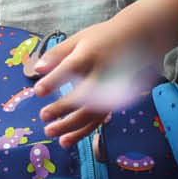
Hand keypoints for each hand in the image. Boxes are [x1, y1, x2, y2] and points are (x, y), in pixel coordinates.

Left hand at [25, 14, 153, 147]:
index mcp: (91, 54)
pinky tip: (66, 139)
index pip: (72, 68)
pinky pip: (98, 120)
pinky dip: (82, 132)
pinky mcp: (114, 101)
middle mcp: (103, 73)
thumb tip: (36, 69)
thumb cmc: (103, 39)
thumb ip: (57, 54)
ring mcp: (112, 90)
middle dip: (63, 108)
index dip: (55, 81)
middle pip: (85, 95)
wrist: (140, 40)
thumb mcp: (79, 39)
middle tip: (43, 117)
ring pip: (92, 113)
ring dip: (71, 127)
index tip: (38, 92)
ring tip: (50, 132)